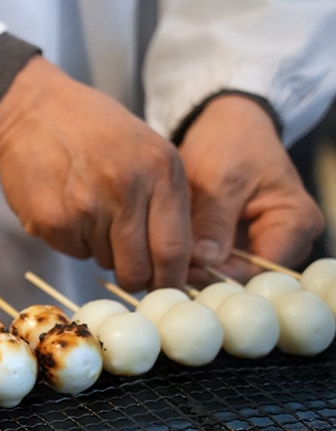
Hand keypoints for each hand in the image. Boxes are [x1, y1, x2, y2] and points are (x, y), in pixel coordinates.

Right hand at [0, 56, 191, 291]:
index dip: (169, 277)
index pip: (174, 251)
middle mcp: (126, 189)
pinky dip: (72, 239)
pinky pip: (73, 252)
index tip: (164, 283)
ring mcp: (86, 208)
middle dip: (133, 274)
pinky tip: (65, 205)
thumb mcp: (148, 150)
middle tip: (124, 259)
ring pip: (103, 262)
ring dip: (100, 248)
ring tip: (89, 208)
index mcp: (161, 170)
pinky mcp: (52, 221)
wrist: (32, 110)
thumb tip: (179, 262)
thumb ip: (166, 201)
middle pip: (138, 270)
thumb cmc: (94, 130)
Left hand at [178, 94, 324, 284]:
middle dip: (204, 275)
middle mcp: (288, 242)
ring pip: (227, 274)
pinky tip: (167, 256)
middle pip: (244, 277)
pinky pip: (217, 264)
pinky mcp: (240, 246)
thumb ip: (213, 222)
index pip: (260, 269)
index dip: (220, 275)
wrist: (225, 127)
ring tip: (160, 262)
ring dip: (196, 270)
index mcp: (296, 223)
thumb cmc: (229, 145)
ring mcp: (264, 246)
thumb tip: (204, 262)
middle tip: (161, 273)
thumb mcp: (219, 180)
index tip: (180, 271)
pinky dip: (194, 261)